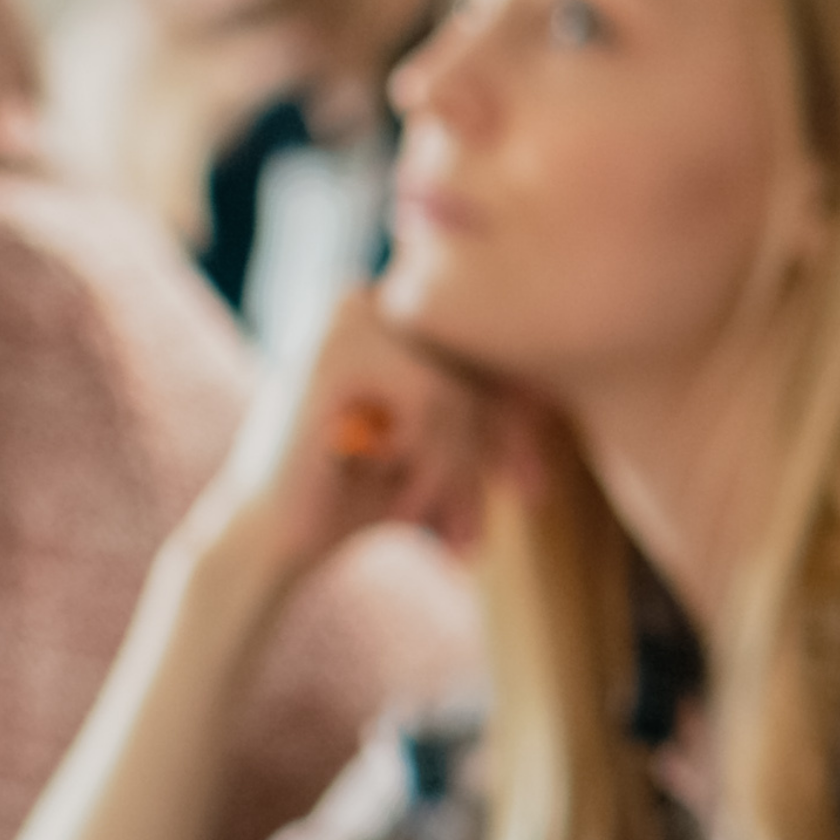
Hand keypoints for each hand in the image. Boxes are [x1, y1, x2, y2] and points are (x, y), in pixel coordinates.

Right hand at [196, 288, 519, 576]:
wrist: (273, 542)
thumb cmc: (363, 495)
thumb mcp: (444, 448)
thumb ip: (490, 410)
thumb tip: (567, 384)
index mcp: (391, 309)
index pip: (487, 353)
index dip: (518, 422)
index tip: (532, 489)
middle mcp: (367, 297)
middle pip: (478, 370)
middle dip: (495, 455)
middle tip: (489, 526)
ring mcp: (346, 317)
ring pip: (461, 392)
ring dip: (459, 473)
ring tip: (445, 528)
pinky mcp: (336, 354)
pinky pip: (434, 400)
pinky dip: (431, 465)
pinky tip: (399, 502)